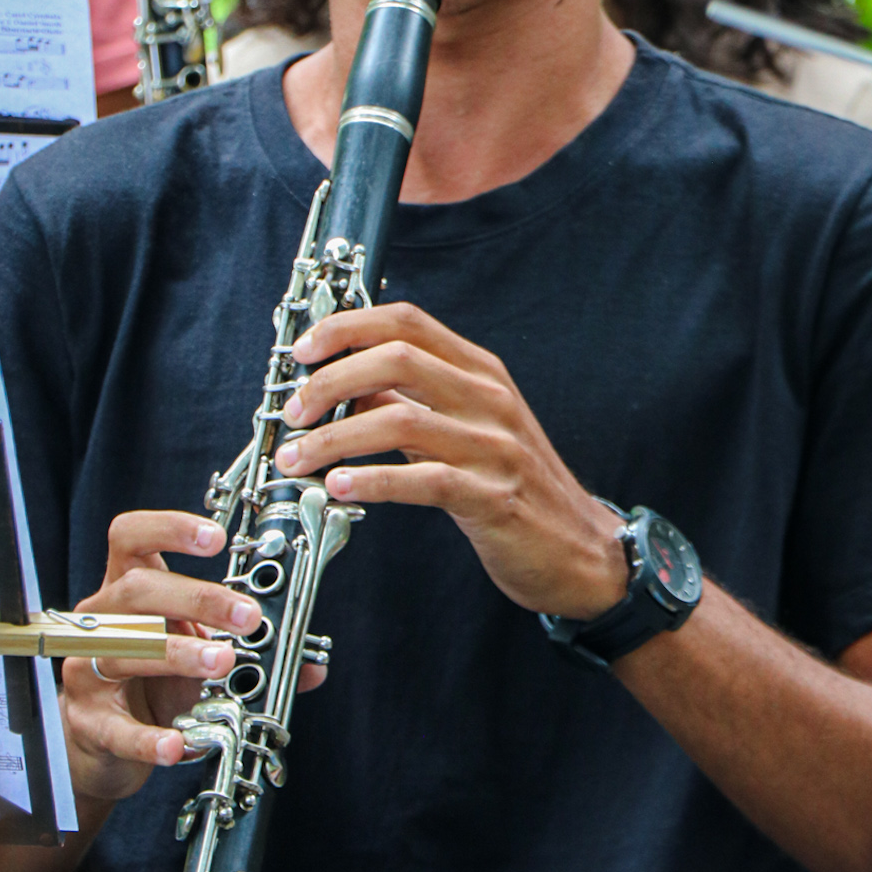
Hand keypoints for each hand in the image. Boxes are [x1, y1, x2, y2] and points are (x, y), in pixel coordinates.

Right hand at [61, 510, 324, 810]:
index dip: (168, 529)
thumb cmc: (152, 683)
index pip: (130, 539)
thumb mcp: (199, 655)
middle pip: (137, 590)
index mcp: (127, 592)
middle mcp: (102, 623)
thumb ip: (252, 654)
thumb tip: (310, 668)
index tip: (216, 538)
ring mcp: (88, 670)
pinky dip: (148, 737)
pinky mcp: (89, 722)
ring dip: (178, 654)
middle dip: (197, 598)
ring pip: (125, 649)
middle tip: (246, 615)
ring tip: (223, 662)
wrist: (104, 743)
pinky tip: (177, 744)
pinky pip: (118, 729)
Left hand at [274, 303, 627, 617]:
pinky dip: (370, 481)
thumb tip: (345, 384)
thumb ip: (413, 400)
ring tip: (297, 459)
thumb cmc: (515, 487)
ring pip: (398, 419)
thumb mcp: (465, 428)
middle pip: (395, 359)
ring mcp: (494, 447)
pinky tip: (338, 487)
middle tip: (292, 413)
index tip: (303, 350)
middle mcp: (489, 399)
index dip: (346, 327)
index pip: (406, 321)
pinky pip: (421, 480)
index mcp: (480, 372)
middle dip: (328, 382)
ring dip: (333, 439)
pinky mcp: (493, 497)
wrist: (580, 550)